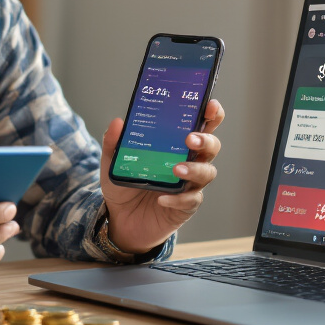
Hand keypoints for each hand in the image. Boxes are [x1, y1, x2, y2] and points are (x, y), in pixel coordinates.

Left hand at [99, 99, 224, 254]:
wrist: (121, 219)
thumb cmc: (125, 185)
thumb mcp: (113, 162)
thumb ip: (113, 143)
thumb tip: (117, 122)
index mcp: (177, 144)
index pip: (202, 124)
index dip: (211, 114)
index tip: (209, 105)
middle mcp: (189, 160)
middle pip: (211, 146)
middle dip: (205, 140)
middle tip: (190, 139)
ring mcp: (190, 184)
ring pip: (206, 172)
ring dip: (195, 169)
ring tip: (177, 169)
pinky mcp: (186, 205)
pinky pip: (190, 200)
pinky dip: (178, 199)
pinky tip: (163, 198)